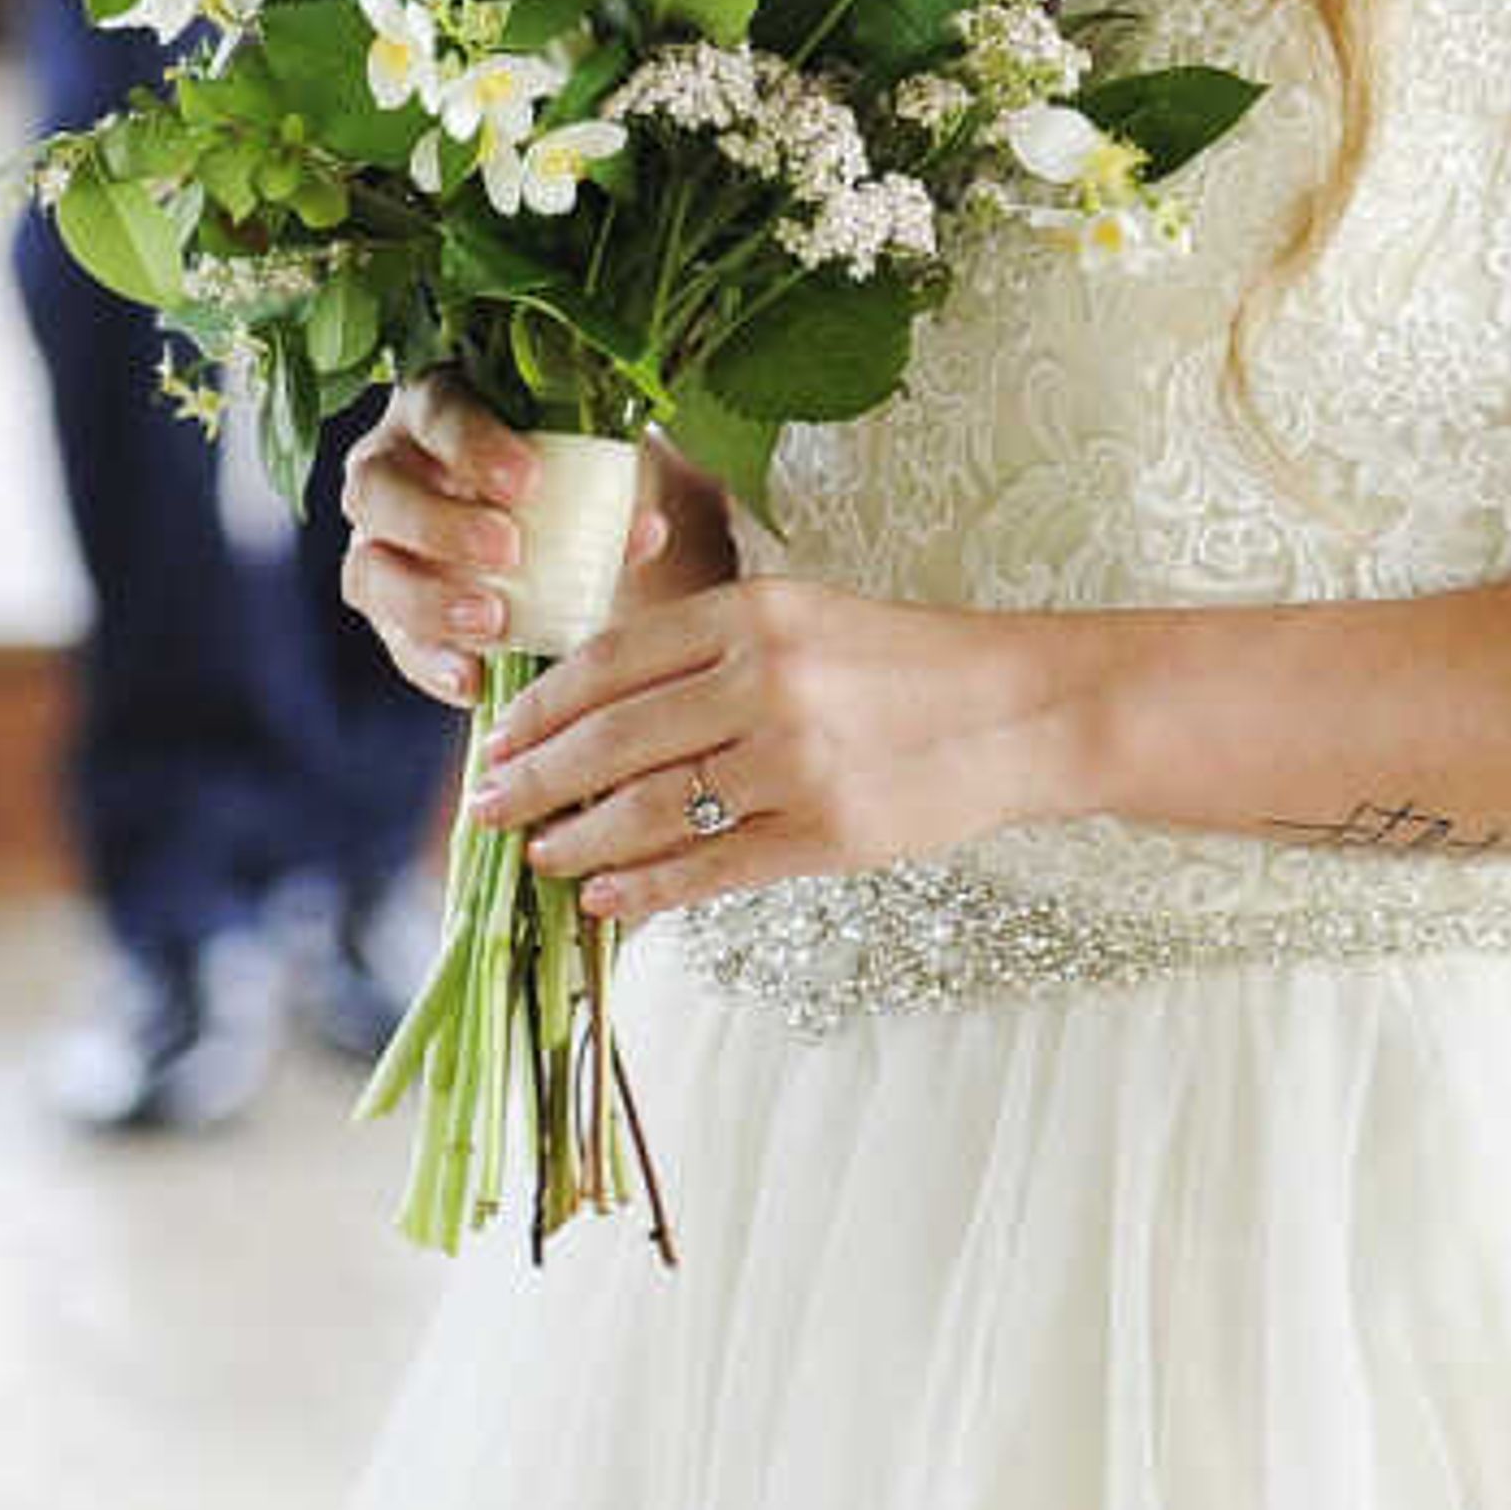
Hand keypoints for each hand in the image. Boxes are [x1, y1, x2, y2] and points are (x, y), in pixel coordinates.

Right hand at [335, 376, 729, 710]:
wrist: (533, 521)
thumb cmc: (553, 475)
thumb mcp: (581, 469)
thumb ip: (608, 494)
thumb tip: (646, 532)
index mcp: (432, 410)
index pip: (436, 412)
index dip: (472, 443)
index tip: (527, 480)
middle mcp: (384, 469)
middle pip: (376, 488)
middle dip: (438, 522)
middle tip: (508, 549)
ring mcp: (373, 540)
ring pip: (367, 568)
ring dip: (426, 599)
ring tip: (492, 620)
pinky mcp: (382, 606)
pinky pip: (389, 638)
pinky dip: (430, 663)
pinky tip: (473, 681)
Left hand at [461, 576, 1079, 926]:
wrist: (1025, 709)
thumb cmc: (907, 662)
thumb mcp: (805, 617)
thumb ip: (709, 650)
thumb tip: (596, 710)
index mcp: (755, 613)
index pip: (611, 662)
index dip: (541, 709)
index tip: (497, 739)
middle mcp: (767, 681)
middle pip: (612, 740)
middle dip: (533, 780)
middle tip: (485, 808)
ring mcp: (795, 763)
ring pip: (649, 811)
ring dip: (579, 840)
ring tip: (540, 856)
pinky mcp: (826, 835)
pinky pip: (710, 868)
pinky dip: (648, 887)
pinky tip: (608, 896)